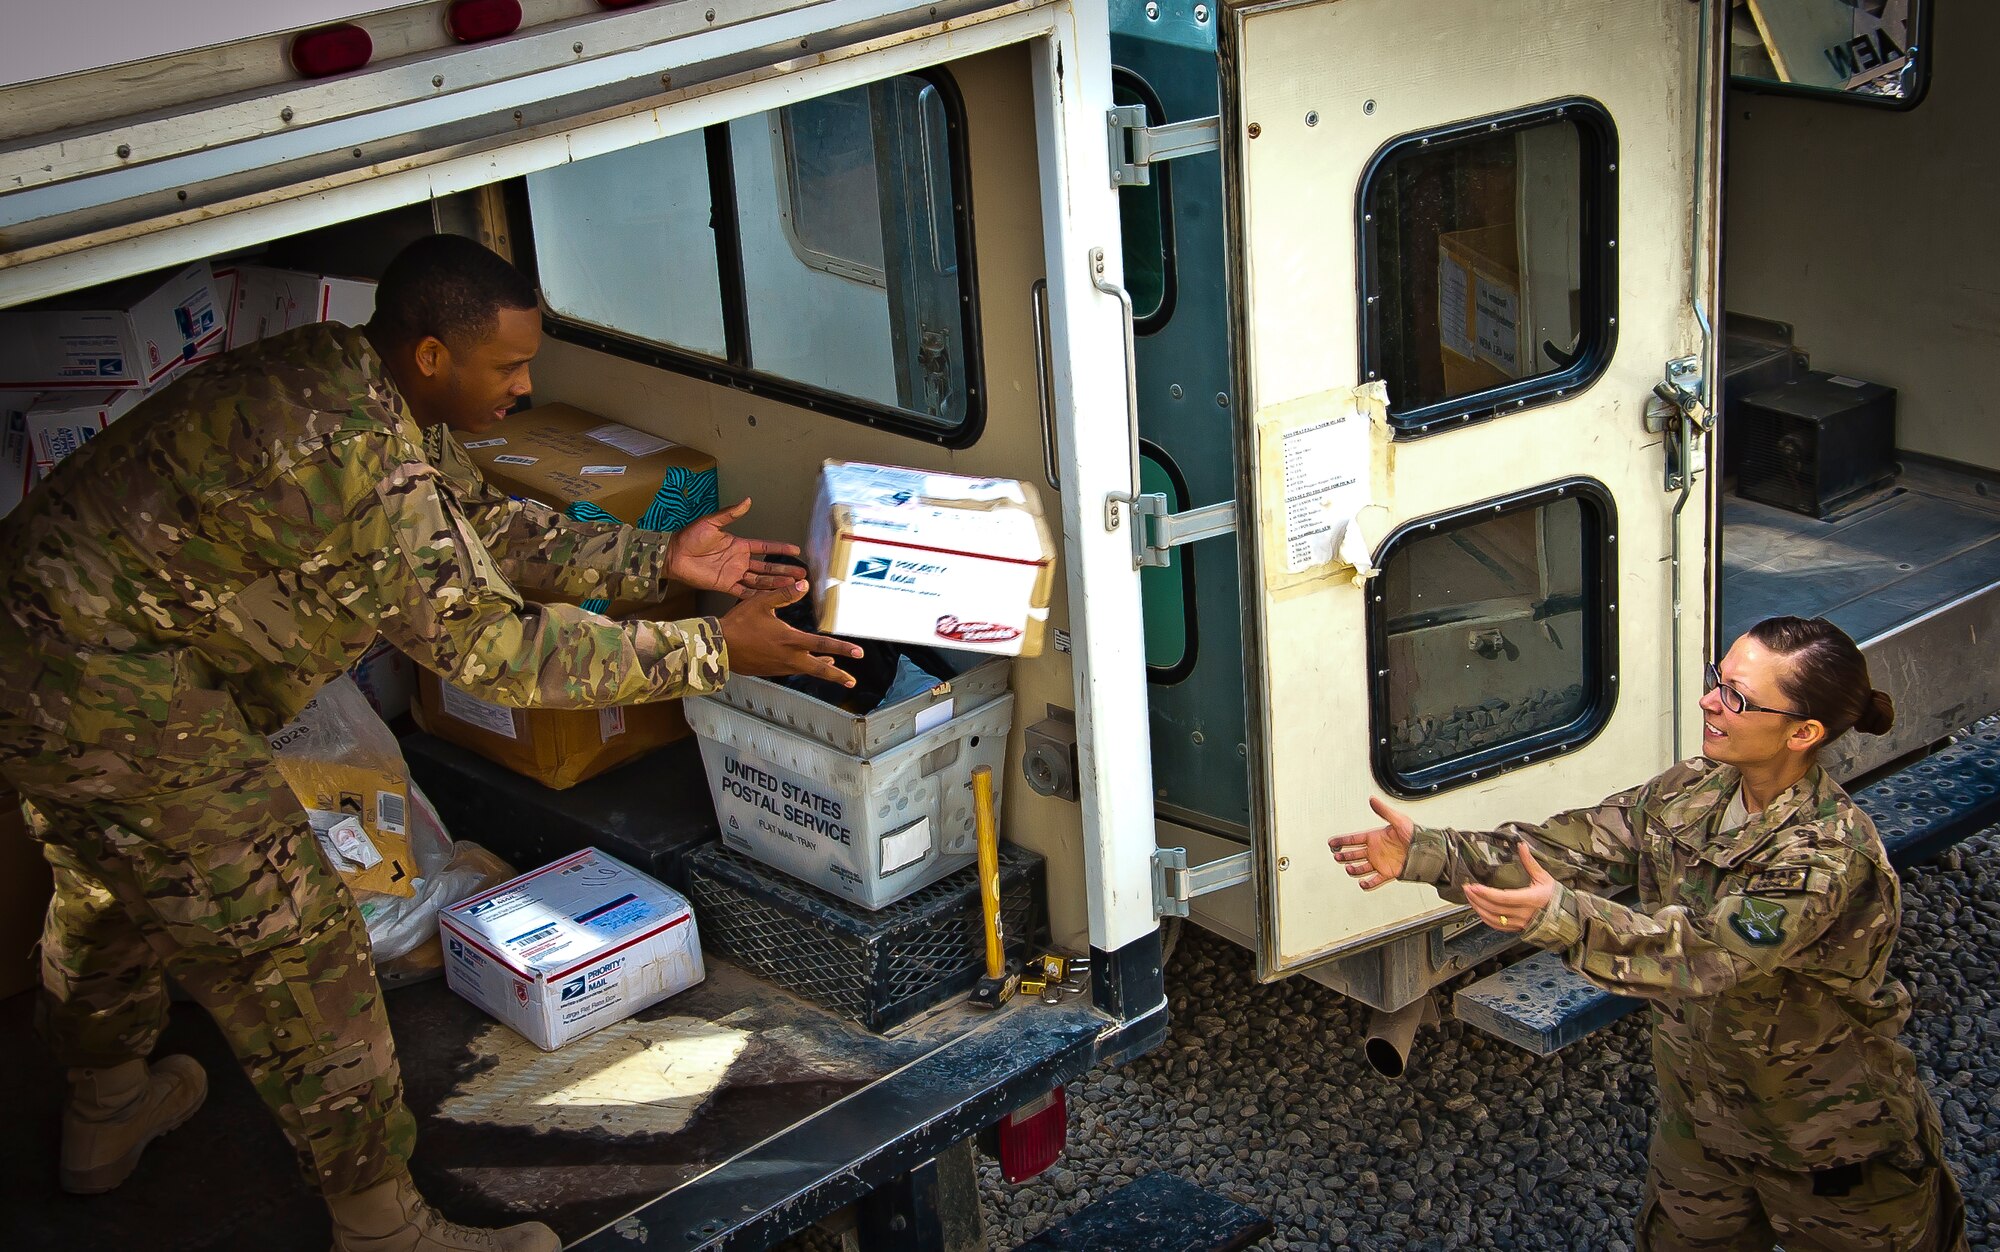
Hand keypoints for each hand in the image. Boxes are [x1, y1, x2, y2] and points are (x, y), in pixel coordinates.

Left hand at [666, 498, 803, 597]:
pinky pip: (744, 592)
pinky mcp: (725, 585)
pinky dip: (756, 596)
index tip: (796, 550)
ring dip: (776, 583)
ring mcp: (733, 574)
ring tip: (793, 586)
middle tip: (801, 574)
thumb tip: (748, 501)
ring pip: (760, 580)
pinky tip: (770, 598)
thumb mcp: (712, 522)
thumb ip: (731, 514)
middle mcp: (739, 560)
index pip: (765, 547)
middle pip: (767, 567)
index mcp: (739, 545)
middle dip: (784, 570)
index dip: (780, 548)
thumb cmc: (690, 536)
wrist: (674, 554)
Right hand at [720, 580, 863, 685]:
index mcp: (789, 640)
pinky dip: (805, 667)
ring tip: (835, 670)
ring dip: (822, 670)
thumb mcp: (760, 603)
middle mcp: (788, 657)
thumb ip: (783, 594)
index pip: (822, 644)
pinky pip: (793, 670)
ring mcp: (780, 666)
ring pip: (807, 670)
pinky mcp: (771, 670)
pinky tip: (806, 664)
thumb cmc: (738, 625)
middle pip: (819, 669)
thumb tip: (803, 585)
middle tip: (852, 681)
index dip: (842, 648)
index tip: (858, 653)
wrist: (719, 648)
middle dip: (838, 675)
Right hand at [1327, 796, 1414, 890]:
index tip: (1332, 842)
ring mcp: (1381, 862)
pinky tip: (1362, 883)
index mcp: (1376, 837)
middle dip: (1344, 855)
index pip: (1354, 839)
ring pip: (1361, 867)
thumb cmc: (1415, 834)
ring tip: (1349, 869)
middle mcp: (1376, 850)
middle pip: (1354, 854)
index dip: (1342, 840)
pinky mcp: (1388, 872)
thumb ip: (1384, 811)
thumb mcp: (1399, 820)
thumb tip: (1372, 800)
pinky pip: (1375, 880)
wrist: (1427, 850)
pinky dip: (1368, 884)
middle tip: (1336, 856)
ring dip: (1353, 869)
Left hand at [1463, 844, 1557, 933]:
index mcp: (1530, 899)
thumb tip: (1521, 846)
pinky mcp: (1517, 928)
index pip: (1503, 898)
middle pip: (1494, 907)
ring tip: (1469, 897)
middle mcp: (1523, 913)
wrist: (1564, 916)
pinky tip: (1479, 910)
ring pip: (1493, 918)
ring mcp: (1519, 922)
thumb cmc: (1554, 896)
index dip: (1486, 893)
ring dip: (1478, 908)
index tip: (1474, 886)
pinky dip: (1485, 918)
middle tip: (1466, 888)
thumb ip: (1530, 862)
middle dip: (1477, 898)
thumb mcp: (1543, 877)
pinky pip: (1497, 926)